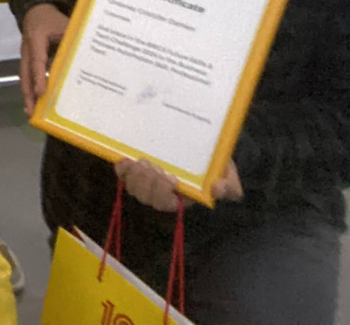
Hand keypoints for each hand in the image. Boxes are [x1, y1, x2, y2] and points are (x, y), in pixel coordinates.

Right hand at [19, 2, 69, 115]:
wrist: (36, 9)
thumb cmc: (51, 18)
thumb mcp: (64, 25)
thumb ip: (73, 41)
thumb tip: (87, 59)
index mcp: (36, 39)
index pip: (37, 61)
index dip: (40, 77)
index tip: (42, 93)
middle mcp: (27, 49)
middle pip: (25, 74)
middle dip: (28, 93)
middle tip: (30, 111)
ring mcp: (25, 55)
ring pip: (24, 77)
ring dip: (27, 94)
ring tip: (30, 112)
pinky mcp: (27, 59)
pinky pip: (27, 75)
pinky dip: (30, 88)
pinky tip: (34, 101)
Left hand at [115, 158, 240, 211]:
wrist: (203, 145)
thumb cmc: (215, 163)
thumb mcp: (227, 173)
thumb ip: (228, 185)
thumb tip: (217, 190)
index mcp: (182, 197)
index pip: (166, 204)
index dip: (163, 194)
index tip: (172, 178)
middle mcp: (162, 192)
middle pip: (146, 198)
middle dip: (147, 183)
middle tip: (154, 166)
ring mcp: (147, 180)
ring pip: (133, 187)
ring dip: (135, 176)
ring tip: (143, 161)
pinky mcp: (137, 168)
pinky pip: (123, 175)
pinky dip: (122, 170)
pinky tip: (125, 160)